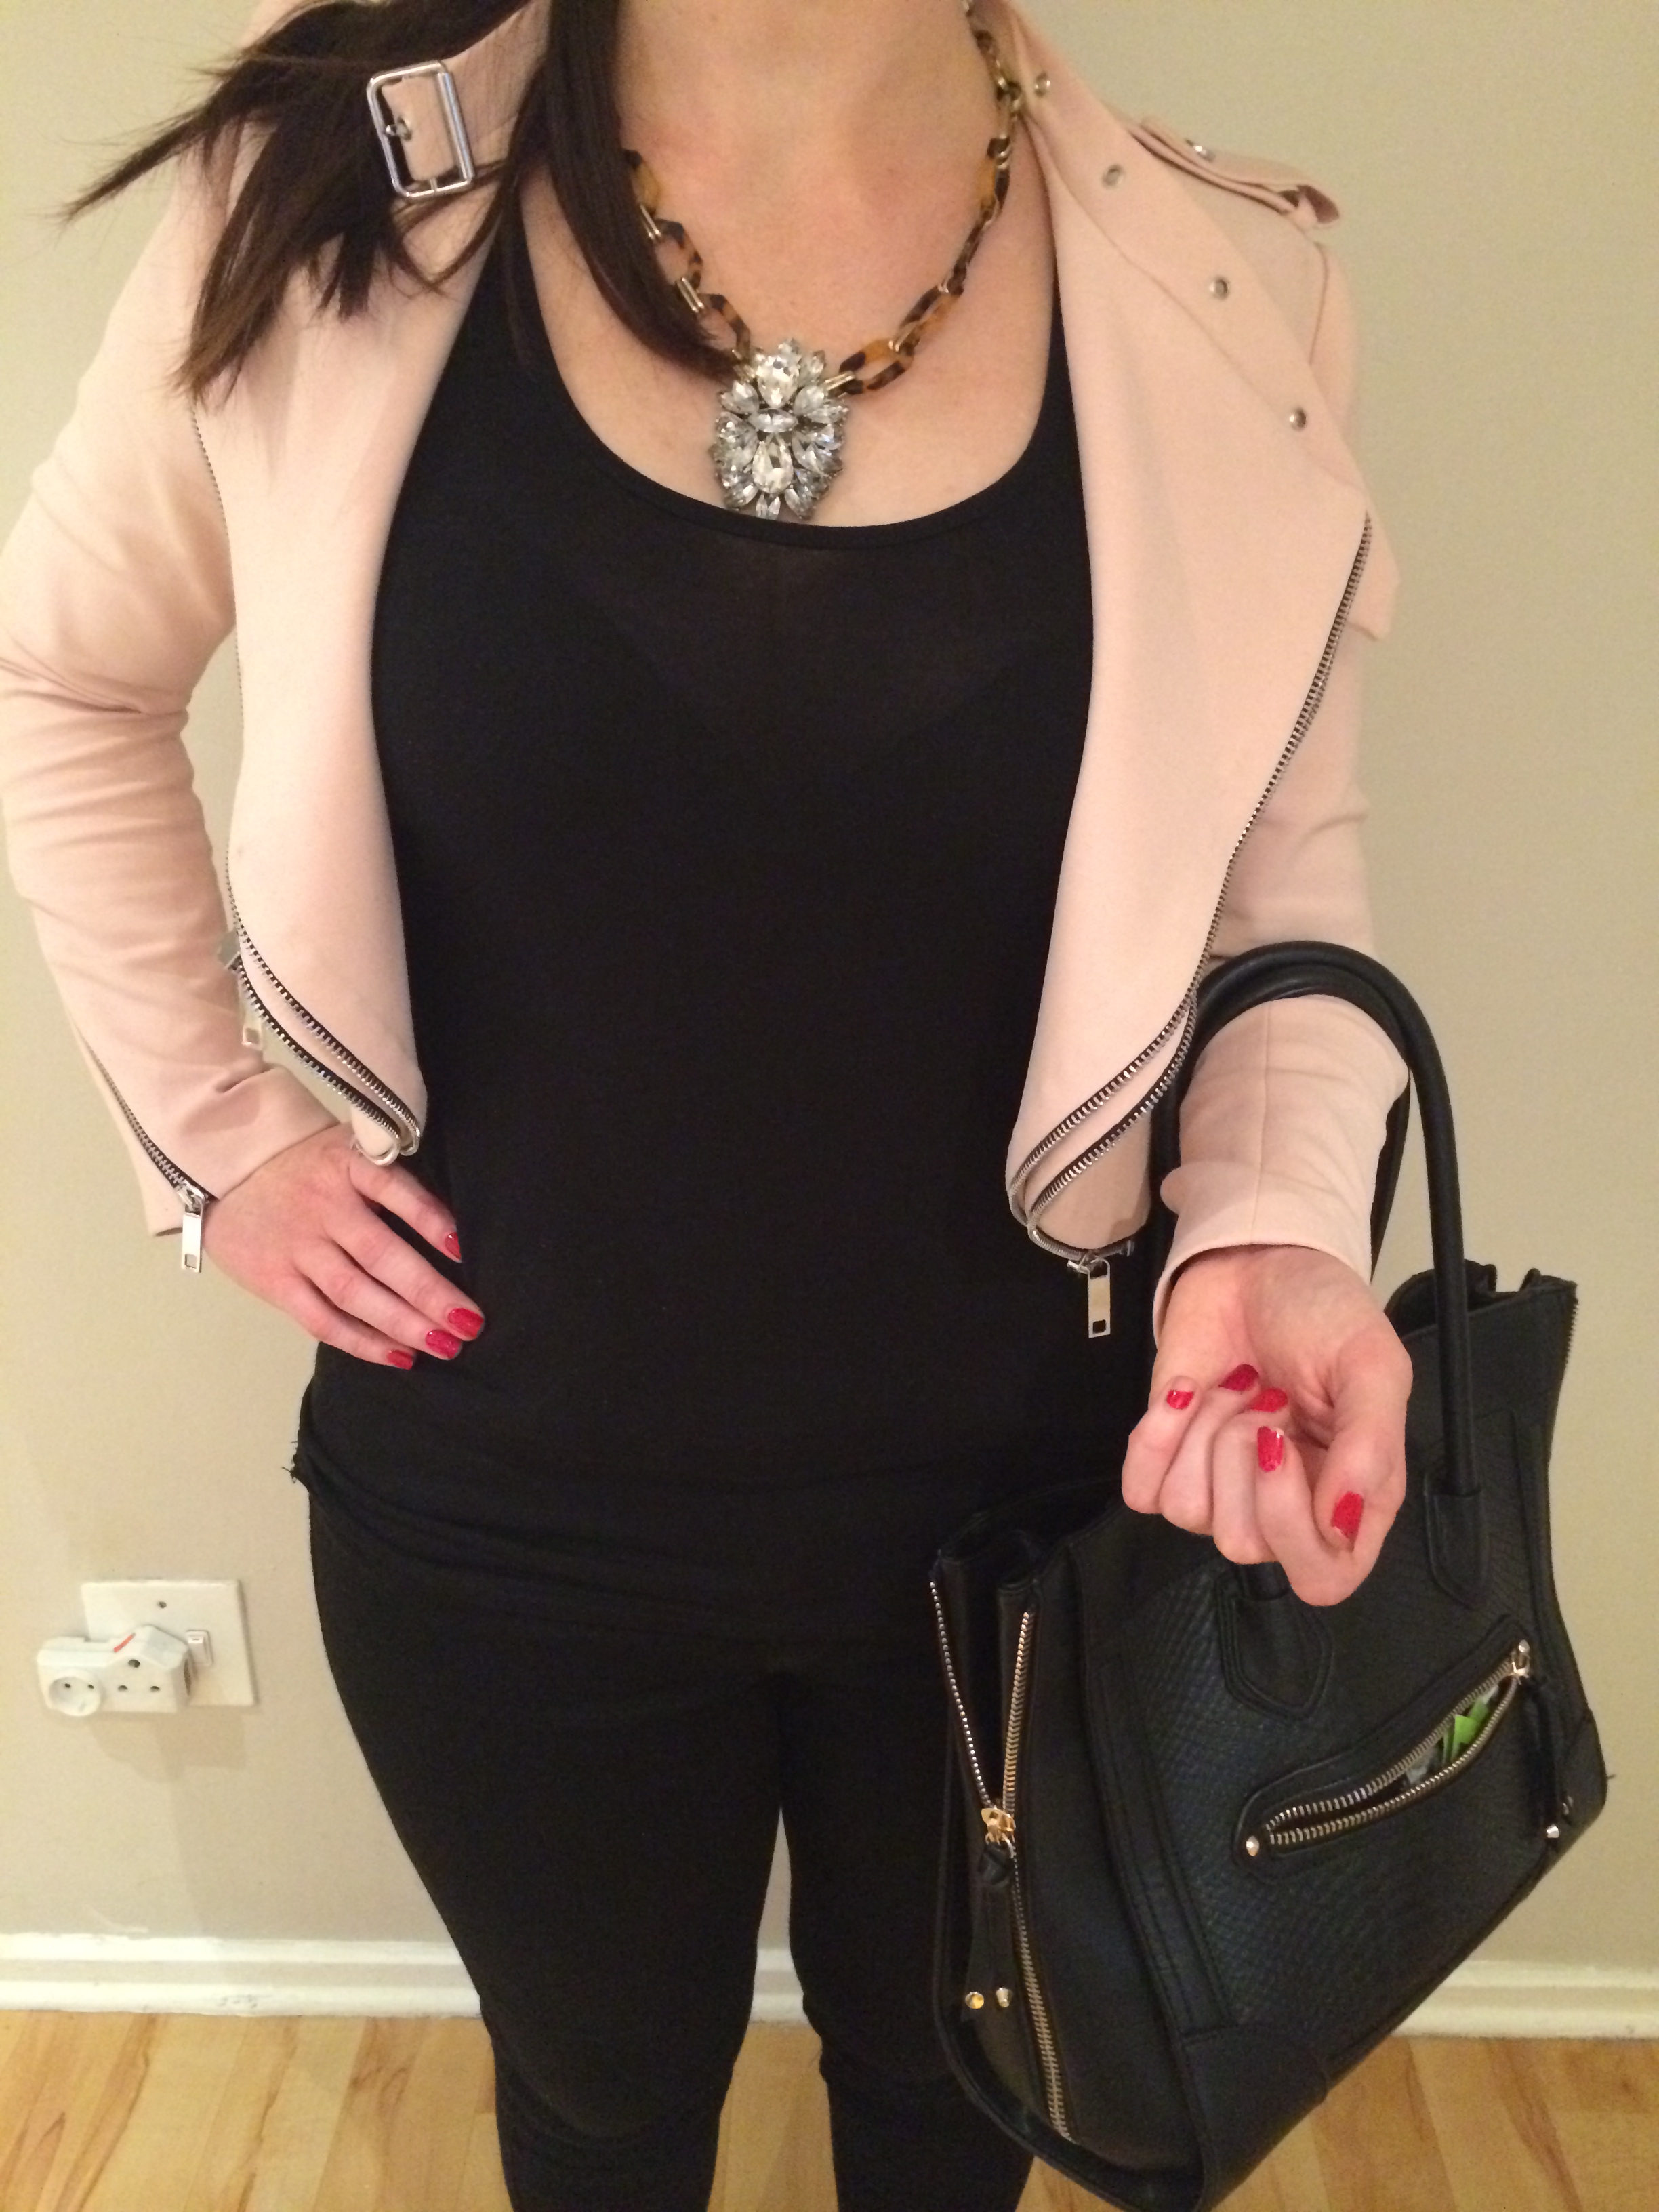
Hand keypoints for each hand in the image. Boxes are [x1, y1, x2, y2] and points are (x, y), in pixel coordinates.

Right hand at [200, 1123, 482, 1368]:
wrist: (223, 1169)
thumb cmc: (306, 1165)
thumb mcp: (348, 1148)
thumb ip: (389, 1175)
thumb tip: (453, 1225)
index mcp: (346, 1165)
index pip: (394, 1189)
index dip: (429, 1219)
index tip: (463, 1249)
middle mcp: (322, 1207)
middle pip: (379, 1254)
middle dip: (428, 1292)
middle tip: (469, 1322)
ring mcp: (296, 1246)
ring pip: (354, 1293)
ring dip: (403, 1324)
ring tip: (445, 1345)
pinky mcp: (275, 1280)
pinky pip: (321, 1319)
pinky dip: (362, 1342)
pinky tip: (400, 1356)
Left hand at [1120, 1244, 1411, 1604]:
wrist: (1257, 1261)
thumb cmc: (1324, 1312)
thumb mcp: (1373, 1364)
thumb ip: (1370, 1447)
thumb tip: (1342, 1523)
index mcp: (1349, 1497)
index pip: (1321, 1578)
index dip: (1292, 1529)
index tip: (1284, 1447)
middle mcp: (1285, 1505)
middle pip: (1244, 1545)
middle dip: (1241, 1456)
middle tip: (1266, 1400)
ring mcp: (1222, 1485)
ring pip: (1189, 1512)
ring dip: (1205, 1432)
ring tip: (1237, 1386)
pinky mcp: (1169, 1459)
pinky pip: (1142, 1491)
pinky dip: (1156, 1435)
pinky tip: (1187, 1392)